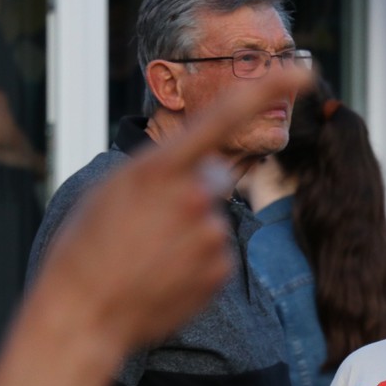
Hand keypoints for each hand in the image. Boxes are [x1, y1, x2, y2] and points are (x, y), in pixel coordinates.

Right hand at [36, 67, 311, 351]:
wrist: (83, 314)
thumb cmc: (87, 248)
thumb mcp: (113, 191)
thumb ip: (164, 171)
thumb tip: (212, 173)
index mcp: (157, 167)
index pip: (222, 118)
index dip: (266, 91)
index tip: (302, 71)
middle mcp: (192, 197)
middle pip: (215, 177)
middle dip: (192, 193)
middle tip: (148, 224)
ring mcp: (210, 236)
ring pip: (213, 219)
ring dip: (190, 232)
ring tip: (149, 254)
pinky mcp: (221, 271)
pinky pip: (217, 253)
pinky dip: (195, 262)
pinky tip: (163, 275)